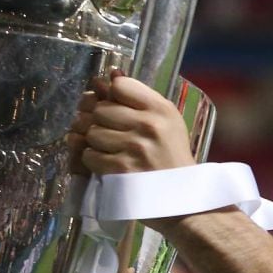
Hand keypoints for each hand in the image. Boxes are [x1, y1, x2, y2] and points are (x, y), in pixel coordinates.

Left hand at [67, 71, 194, 175]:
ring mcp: (135, 148)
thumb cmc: (171, 156)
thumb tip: (109, 76)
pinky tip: (108, 163)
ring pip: (92, 132)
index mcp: (161, 109)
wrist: (182, 196)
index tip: (114, 106)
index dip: (111, 95)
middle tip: (108, 131)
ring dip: (95, 142)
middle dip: (99, 121)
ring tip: (110, 149)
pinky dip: (94, 160)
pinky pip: (90, 155)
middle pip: (101, 109)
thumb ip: (140, 99)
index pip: (120, 86)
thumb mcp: (167, 122)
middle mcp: (149, 125)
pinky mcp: (122, 170)